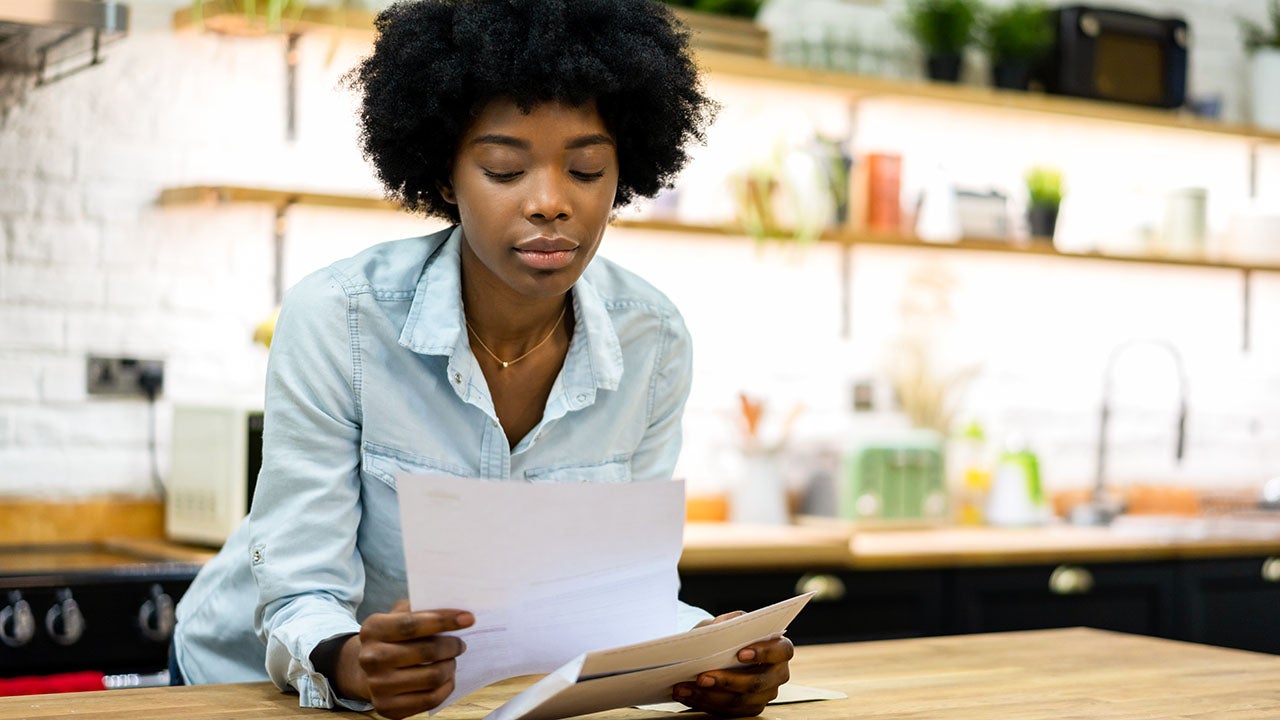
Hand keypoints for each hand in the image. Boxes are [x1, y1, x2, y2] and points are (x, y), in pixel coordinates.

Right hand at [330, 599, 472, 719]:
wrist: (369, 670)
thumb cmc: (394, 637)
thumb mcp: (399, 615)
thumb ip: (421, 608)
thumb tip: (455, 607)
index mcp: (373, 629)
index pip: (412, 624)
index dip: (443, 620)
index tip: (468, 618)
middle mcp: (370, 658)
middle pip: (427, 652)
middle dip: (452, 646)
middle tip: (460, 644)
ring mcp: (377, 686)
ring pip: (433, 676)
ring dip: (450, 666)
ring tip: (451, 660)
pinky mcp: (388, 708)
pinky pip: (431, 698)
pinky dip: (446, 686)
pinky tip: (446, 677)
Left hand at [672, 611, 793, 716]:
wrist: (718, 650)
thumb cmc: (727, 634)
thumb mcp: (728, 622)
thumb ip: (728, 621)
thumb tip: (720, 628)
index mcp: (780, 649)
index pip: (781, 651)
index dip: (764, 653)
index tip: (740, 653)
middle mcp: (776, 674)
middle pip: (757, 683)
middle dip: (727, 681)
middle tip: (701, 677)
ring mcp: (764, 695)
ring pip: (739, 701)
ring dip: (708, 695)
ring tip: (684, 687)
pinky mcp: (748, 708)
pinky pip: (727, 711)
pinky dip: (703, 702)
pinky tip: (686, 694)